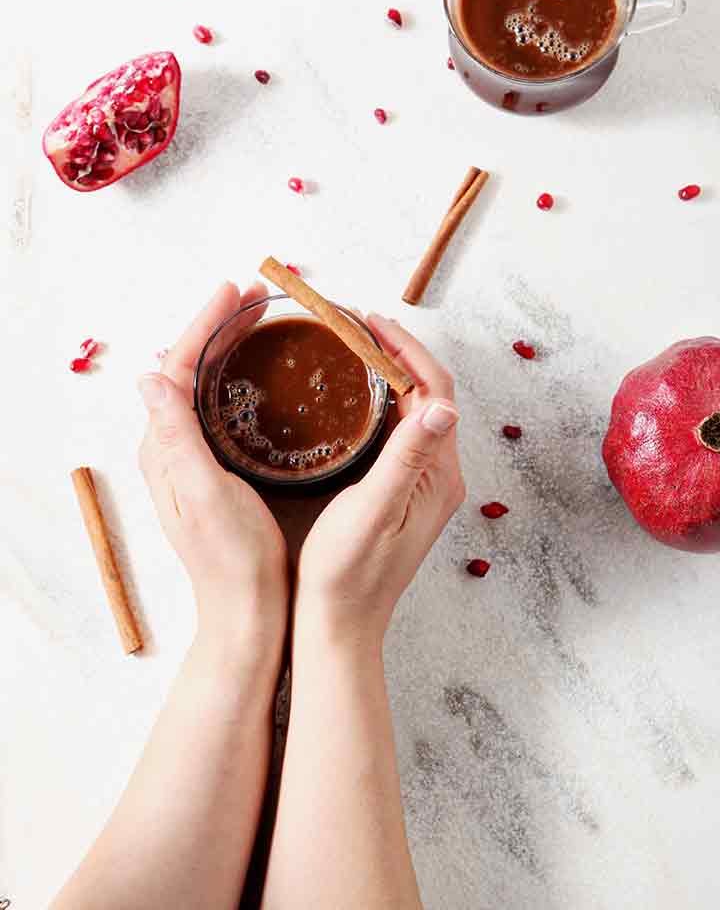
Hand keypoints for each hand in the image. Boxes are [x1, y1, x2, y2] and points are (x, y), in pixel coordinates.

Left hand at [138, 282, 287, 646]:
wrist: (248, 608)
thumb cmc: (233, 556)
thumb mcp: (204, 491)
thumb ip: (176, 435)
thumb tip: (150, 375)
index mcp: (164, 447)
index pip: (179, 366)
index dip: (207, 323)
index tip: (235, 292)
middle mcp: (169, 447)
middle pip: (189, 368)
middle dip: (219, 326)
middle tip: (255, 295)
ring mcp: (189, 457)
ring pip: (204, 383)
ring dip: (227, 346)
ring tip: (257, 318)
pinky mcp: (210, 468)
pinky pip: (217, 405)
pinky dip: (236, 376)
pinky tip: (257, 371)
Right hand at [296, 314, 464, 646]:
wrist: (339, 625)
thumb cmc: (349, 575)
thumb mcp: (374, 510)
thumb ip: (407, 457)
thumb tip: (442, 404)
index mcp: (439, 476)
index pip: (436, 393)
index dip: (407, 351)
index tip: (370, 323)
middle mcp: (439, 476)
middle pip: (429, 396)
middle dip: (398, 354)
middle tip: (356, 325)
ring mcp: (422, 484)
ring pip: (414, 412)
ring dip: (390, 375)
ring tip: (353, 347)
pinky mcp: (403, 492)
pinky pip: (400, 432)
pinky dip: (381, 403)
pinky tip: (354, 395)